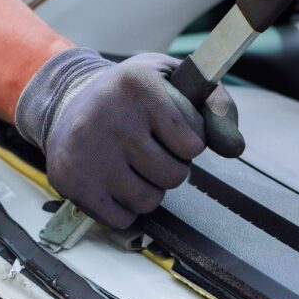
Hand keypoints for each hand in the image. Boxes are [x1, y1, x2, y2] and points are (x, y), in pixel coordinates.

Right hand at [15, 48, 243, 228]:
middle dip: (169, 168)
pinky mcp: (72, 182)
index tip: (168, 128)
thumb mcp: (173, 79)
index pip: (194, 144)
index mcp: (138, 86)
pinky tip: (113, 182)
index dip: (188, 142)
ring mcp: (87, 153)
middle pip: (174, 176)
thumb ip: (215, 104)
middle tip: (149, 150)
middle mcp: (109, 117)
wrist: (64, 99)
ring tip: (131, 165)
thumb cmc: (130, 94)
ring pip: (149, 201)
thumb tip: (234, 147)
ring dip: (148, 189)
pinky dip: (124, 208)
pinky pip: (121, 219)